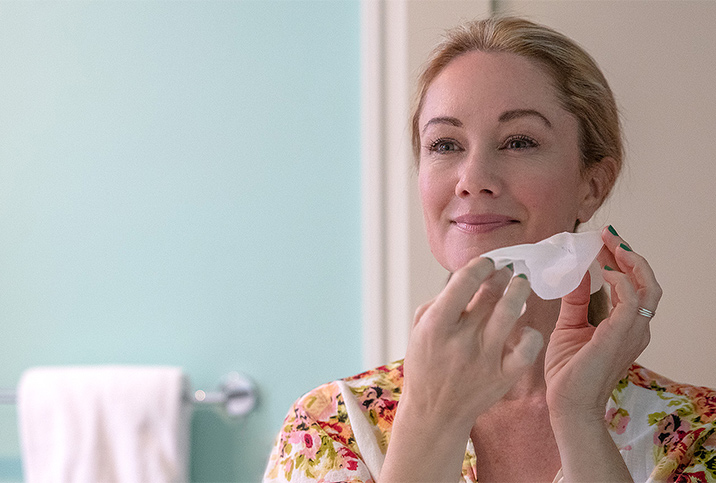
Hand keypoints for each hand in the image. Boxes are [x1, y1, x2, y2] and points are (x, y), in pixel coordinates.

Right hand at [381, 257, 543, 481]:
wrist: (434, 413)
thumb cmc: (425, 365)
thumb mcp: (419, 330)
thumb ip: (440, 301)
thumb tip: (468, 276)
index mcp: (436, 326)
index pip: (463, 282)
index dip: (480, 265)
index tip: (487, 262)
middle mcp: (461, 340)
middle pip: (489, 294)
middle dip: (502, 274)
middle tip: (507, 269)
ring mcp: (484, 359)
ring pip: (510, 312)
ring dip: (519, 291)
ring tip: (521, 283)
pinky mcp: (503, 376)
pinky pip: (527, 348)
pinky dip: (531, 334)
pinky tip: (525, 328)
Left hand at [544, 226, 661, 420]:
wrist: (565, 402)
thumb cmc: (569, 369)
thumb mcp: (570, 325)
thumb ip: (576, 299)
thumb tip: (577, 270)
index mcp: (626, 325)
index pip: (637, 285)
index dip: (624, 260)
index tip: (603, 240)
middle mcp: (636, 328)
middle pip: (648, 282)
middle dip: (630, 255)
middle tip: (607, 236)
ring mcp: (631, 333)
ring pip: (648, 288)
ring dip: (630, 262)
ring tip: (609, 246)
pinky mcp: (618, 336)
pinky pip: (631, 302)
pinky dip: (621, 282)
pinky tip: (603, 273)